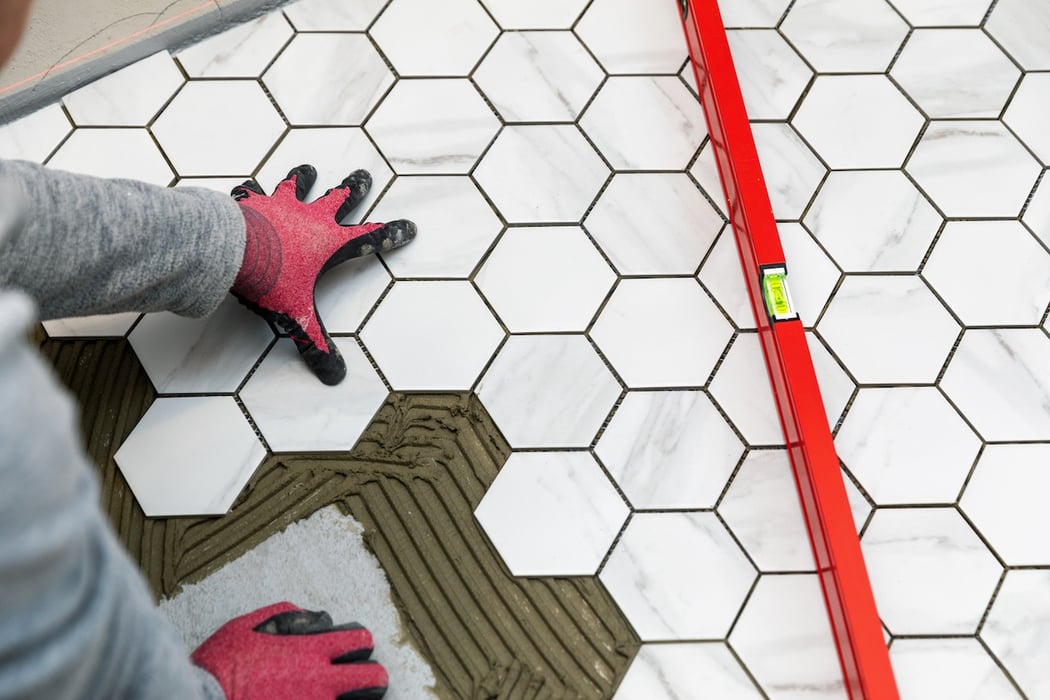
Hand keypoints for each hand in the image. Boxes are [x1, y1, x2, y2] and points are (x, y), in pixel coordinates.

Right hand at [191, 602, 387, 699]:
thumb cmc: (220, 667)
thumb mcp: (248, 627)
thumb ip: (283, 617)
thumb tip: (307, 616)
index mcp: (310, 652)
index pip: (360, 641)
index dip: (361, 642)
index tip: (355, 647)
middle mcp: (320, 682)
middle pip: (374, 678)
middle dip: (373, 676)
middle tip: (364, 677)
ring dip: (359, 698)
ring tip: (350, 696)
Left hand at [231, 165, 414, 384]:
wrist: (231, 251)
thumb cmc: (270, 280)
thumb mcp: (296, 317)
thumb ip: (315, 344)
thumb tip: (336, 376)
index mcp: (329, 245)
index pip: (370, 239)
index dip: (392, 234)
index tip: (410, 227)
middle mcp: (311, 218)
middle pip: (340, 199)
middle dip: (355, 188)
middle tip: (365, 176)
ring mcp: (281, 205)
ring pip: (298, 186)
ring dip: (304, 178)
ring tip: (308, 169)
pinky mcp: (252, 202)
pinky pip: (252, 192)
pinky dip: (250, 191)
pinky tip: (246, 186)